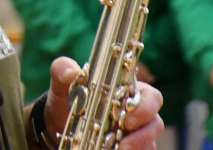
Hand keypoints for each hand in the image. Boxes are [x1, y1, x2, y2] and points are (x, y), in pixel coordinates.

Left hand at [44, 57, 163, 149]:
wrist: (57, 127)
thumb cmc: (66, 101)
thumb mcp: (61, 85)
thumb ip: (61, 70)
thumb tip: (71, 71)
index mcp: (127, 92)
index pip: (151, 96)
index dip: (145, 105)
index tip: (127, 113)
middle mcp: (136, 113)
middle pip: (155, 122)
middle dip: (144, 132)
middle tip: (123, 140)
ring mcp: (135, 135)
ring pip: (149, 143)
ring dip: (137, 146)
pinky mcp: (129, 149)